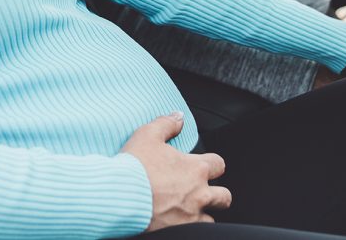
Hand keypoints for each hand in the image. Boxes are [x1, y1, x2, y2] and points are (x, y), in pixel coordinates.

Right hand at [120, 112, 231, 230]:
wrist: (121, 195)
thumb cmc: (134, 166)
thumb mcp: (148, 135)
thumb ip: (167, 124)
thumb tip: (179, 116)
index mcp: (195, 168)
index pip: (218, 164)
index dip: (212, 164)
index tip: (203, 165)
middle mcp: (199, 193)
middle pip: (224, 196)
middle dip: (217, 194)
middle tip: (202, 191)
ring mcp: (192, 215)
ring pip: (213, 218)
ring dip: (205, 213)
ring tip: (191, 210)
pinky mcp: (181, 230)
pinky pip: (198, 232)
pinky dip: (191, 227)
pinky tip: (181, 222)